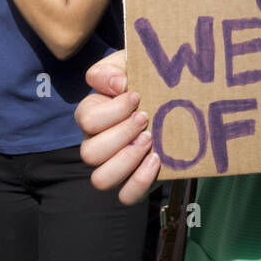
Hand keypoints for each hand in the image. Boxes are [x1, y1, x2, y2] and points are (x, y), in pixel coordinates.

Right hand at [76, 50, 159, 204]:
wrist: (174, 101)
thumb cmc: (145, 81)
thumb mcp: (128, 65)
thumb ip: (113, 68)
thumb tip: (116, 84)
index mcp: (92, 115)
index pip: (86, 120)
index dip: (113, 110)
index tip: (137, 96)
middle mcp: (96, 143)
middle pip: (89, 153)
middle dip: (121, 134)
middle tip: (145, 119)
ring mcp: (114, 165)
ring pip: (101, 179)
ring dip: (127, 160)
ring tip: (150, 140)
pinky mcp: (134, 181)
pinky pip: (126, 196)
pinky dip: (140, 181)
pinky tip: (157, 159)